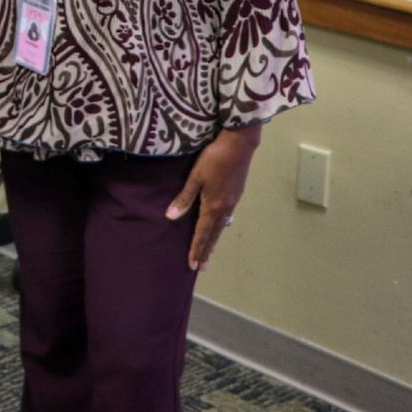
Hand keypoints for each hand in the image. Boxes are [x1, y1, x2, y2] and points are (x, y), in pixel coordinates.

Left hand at [164, 123, 261, 270]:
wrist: (240, 144)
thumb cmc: (214, 158)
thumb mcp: (195, 177)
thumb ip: (184, 198)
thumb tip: (171, 216)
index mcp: (213, 206)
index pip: (202, 233)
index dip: (196, 249)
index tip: (193, 265)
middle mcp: (225, 208)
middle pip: (214, 234)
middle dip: (207, 250)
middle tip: (202, 267)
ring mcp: (233, 201)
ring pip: (222, 226)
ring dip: (214, 240)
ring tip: (209, 250)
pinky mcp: (237, 193)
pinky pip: (227, 216)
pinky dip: (220, 226)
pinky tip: (220, 225)